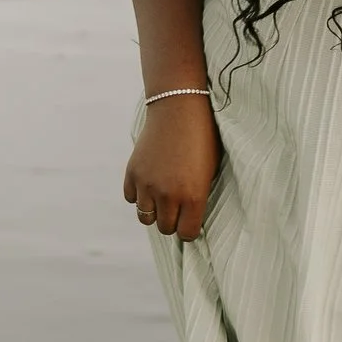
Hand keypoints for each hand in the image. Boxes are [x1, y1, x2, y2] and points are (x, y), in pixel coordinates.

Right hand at [123, 93, 220, 240]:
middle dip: (172, 221)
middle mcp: (168, 195)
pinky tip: (150, 183)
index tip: (191, 220)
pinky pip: (131, 198)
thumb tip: (190, 217)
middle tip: (178, 208)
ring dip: (154, 211)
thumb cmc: (202, 138)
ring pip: (145, 217)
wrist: (179, 107)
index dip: (190, 229)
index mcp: (193, 196)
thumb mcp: (210, 170)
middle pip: (165, 228)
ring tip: (163, 198)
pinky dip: (139, 195)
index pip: (186, 234)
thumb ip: (198, 197)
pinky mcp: (132, 172)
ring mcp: (147, 184)